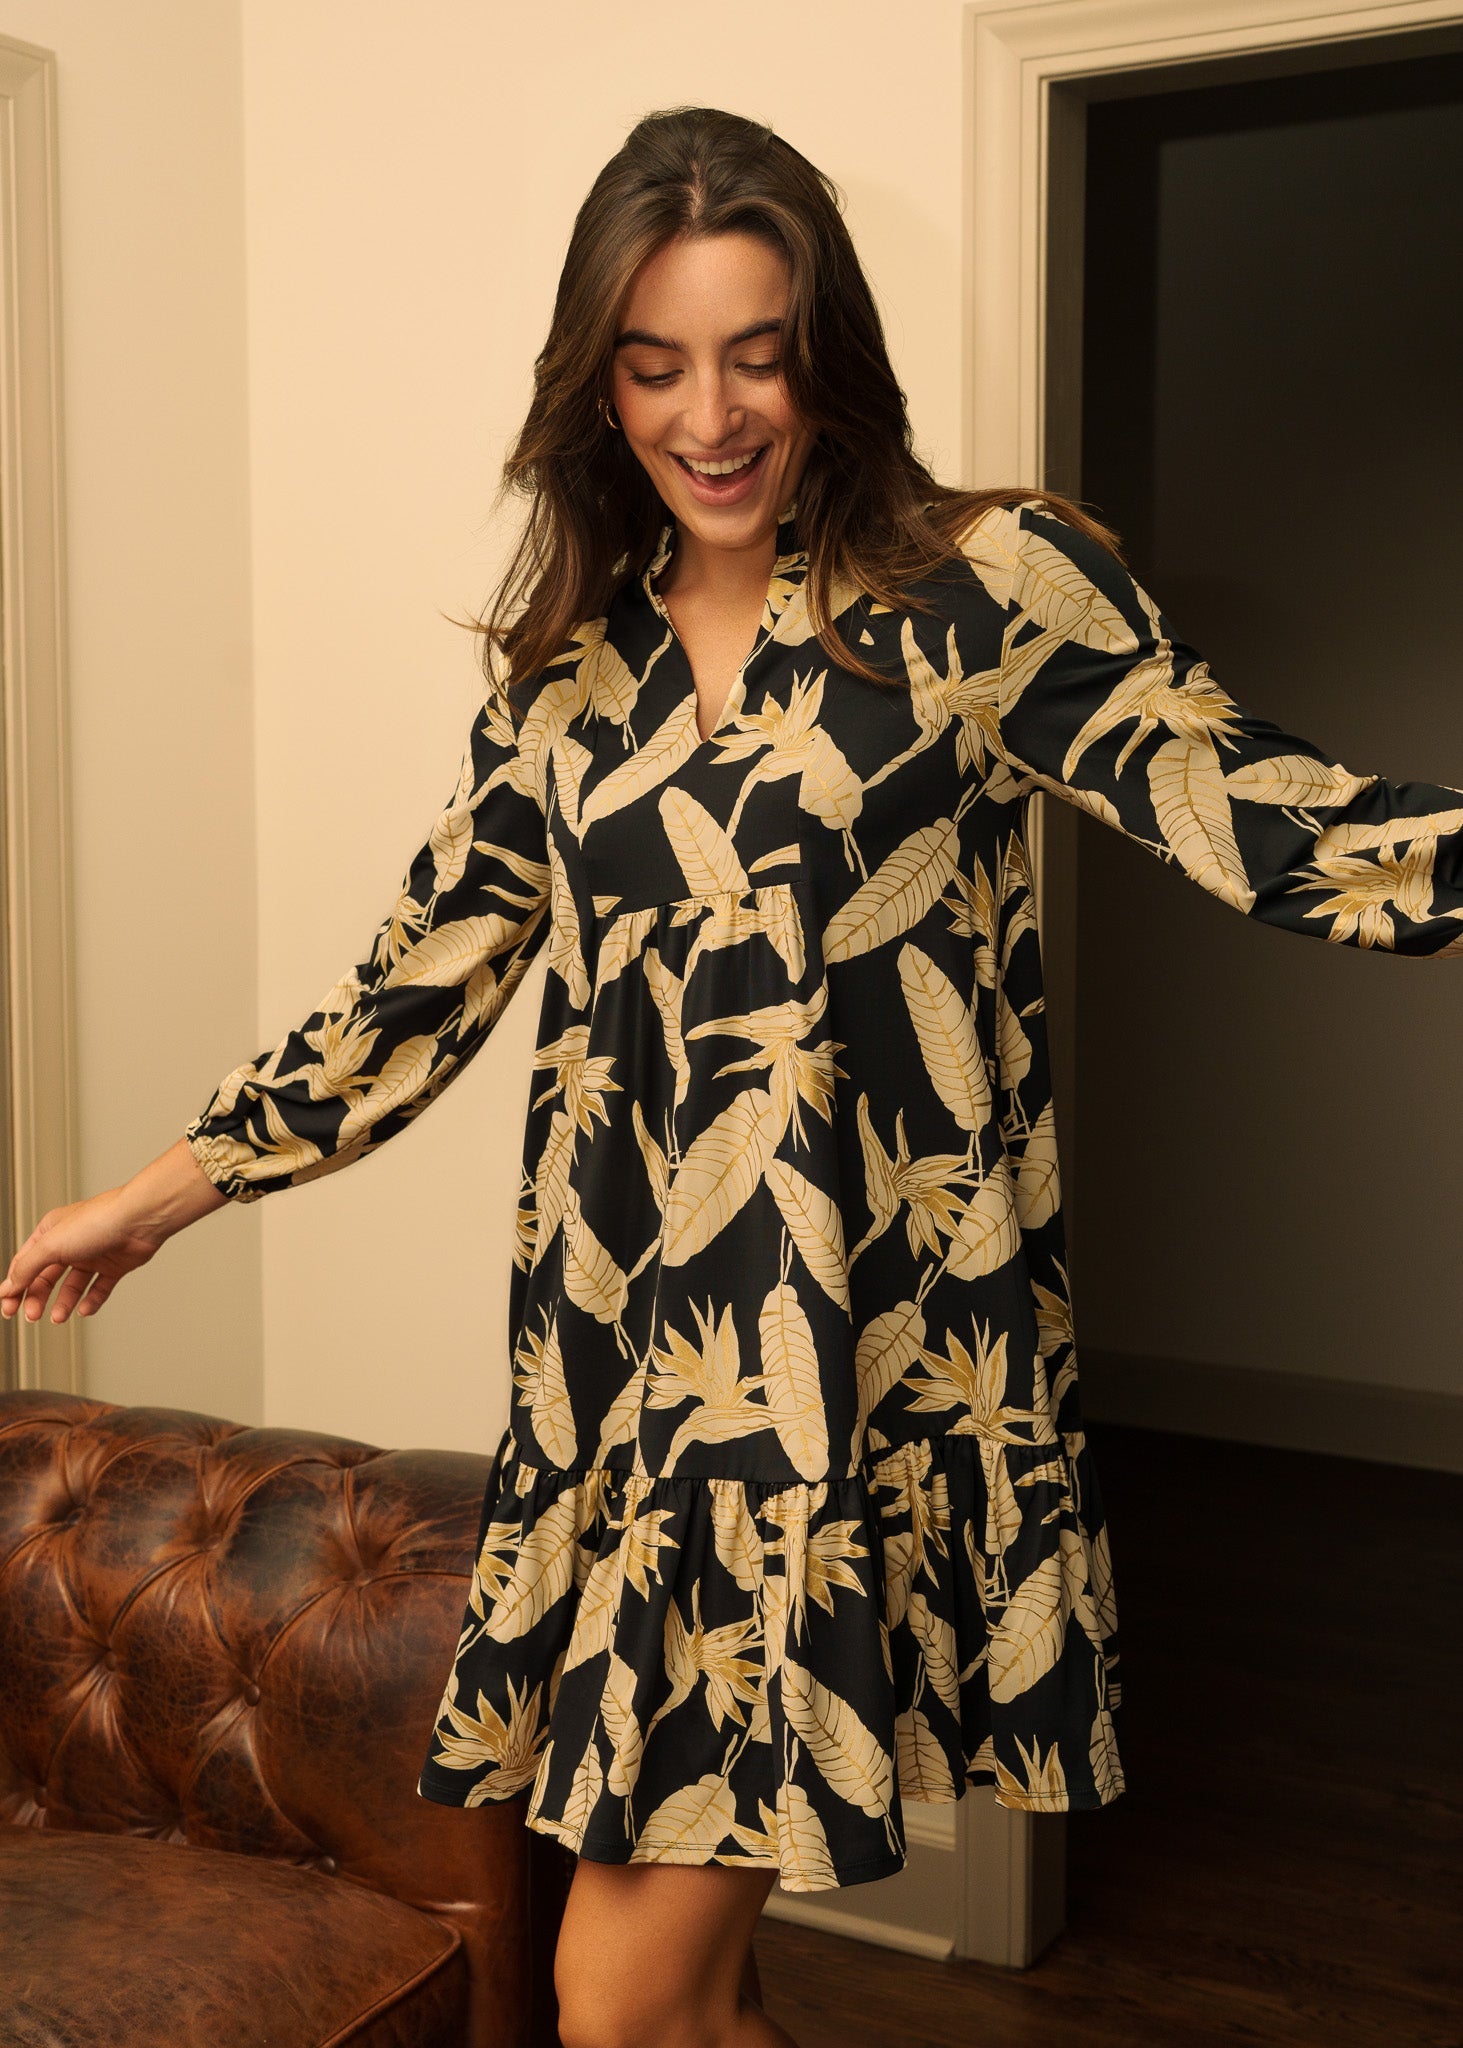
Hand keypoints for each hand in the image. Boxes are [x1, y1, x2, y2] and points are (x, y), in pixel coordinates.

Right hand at [0, 1137, 229, 1325]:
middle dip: (37, 1298)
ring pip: (72, 1285)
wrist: (141, 1219)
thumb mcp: (51, 1244)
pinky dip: (91, 1301)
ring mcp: (94, 1255)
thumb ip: (28, 1267)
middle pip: (46, 1277)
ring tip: (58, 1317)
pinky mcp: (115, 1265)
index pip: (25, 1263)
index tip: (7, 1308)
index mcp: (51, 1232)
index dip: (14, 1286)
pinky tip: (84, 1310)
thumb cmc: (98, 1221)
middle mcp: (71, 1243)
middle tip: (32, 1316)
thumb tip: (9, 1286)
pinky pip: (99, 1288)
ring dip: (63, 1303)